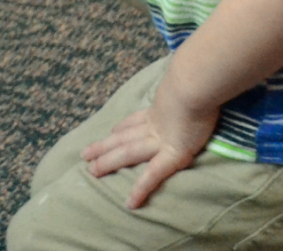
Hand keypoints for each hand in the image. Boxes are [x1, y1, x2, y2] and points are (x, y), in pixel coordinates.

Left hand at [79, 86, 218, 208]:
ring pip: (127, 153)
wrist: (196, 84)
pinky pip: (153, 175)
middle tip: (85, 154)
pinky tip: (130, 203)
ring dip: (108, 162)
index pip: (136, 121)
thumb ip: (189, 86)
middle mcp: (155, 125)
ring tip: (91, 171)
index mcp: (159, 109)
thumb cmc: (197, 80)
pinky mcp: (173, 154)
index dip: (123, 127)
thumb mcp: (189, 83)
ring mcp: (161, 140)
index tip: (112, 132)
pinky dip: (141, 189)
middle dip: (104, 146)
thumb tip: (196, 79)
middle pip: (123, 137)